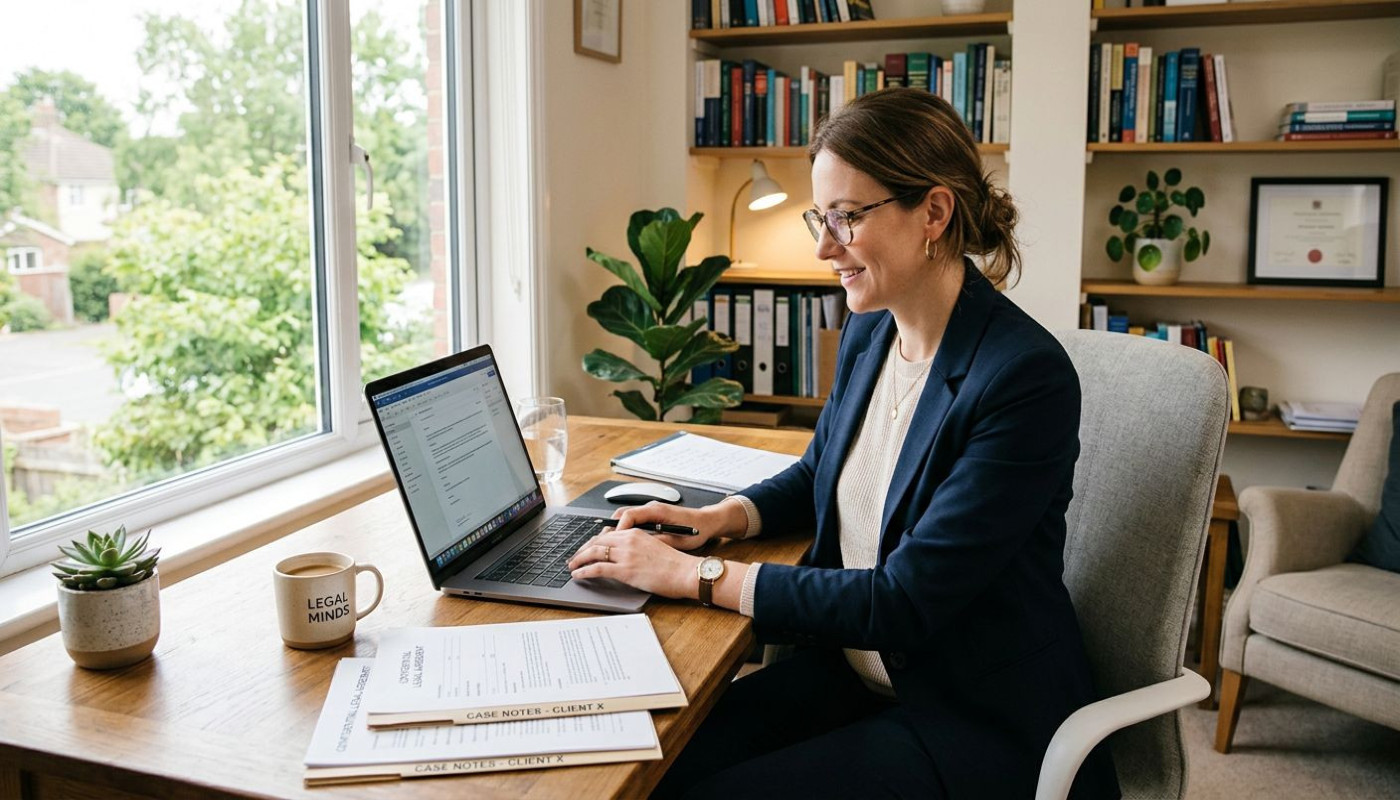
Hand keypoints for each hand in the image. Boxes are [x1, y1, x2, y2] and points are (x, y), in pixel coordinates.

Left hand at [567, 528, 697, 598]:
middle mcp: (628, 540)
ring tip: (572, 566)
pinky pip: (597, 568)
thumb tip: (626, 555)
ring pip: (593, 553)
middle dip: (582, 550)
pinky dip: (584, 571)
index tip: (586, 549)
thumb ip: (638, 546)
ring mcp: (626, 555)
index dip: (593, 542)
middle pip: (597, 541)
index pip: (607, 534)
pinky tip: (578, 575)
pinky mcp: (625, 570)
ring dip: (579, 559)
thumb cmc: (676, 564)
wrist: (685, 572)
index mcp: (636, 533)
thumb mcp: (655, 547)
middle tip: (574, 557)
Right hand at [611, 500, 746, 551]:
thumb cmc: (697, 530)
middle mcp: (652, 508)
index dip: (618, 529)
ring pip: (625, 517)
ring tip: (605, 544)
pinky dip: (623, 530)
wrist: (708, 522)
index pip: (629, 515)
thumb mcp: (677, 541)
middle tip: (600, 544)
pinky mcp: (652, 516)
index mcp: (657, 511)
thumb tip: (639, 549)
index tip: (612, 541)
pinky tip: (620, 542)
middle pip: (622, 514)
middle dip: (610, 530)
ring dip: (615, 530)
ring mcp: (651, 511)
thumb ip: (657, 543)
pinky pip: (632, 520)